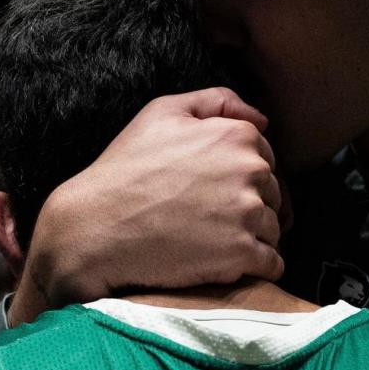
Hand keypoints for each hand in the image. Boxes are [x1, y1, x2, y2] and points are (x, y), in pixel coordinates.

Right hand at [13, 87, 282, 319]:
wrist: (95, 228)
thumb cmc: (125, 169)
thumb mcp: (161, 113)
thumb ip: (216, 102)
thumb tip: (261, 120)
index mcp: (237, 135)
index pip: (266, 157)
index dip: (241, 176)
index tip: (215, 191)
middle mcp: (251, 171)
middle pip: (273, 194)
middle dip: (251, 206)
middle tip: (210, 219)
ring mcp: (248, 214)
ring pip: (274, 228)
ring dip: (254, 237)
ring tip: (214, 242)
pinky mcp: (242, 255)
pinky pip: (272, 263)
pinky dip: (257, 267)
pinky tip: (228, 266)